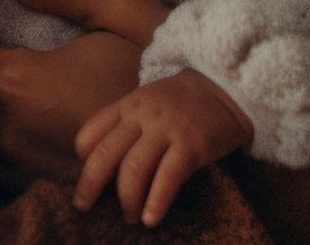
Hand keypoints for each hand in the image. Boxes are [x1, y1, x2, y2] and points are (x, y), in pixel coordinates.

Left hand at [0, 0, 174, 191]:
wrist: (199, 118)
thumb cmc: (154, 58)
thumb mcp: (112, 9)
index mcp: (20, 80)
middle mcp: (11, 129)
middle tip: (6, 75)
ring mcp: (26, 167)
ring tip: (17, 108)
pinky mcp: (46, 189)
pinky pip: (4, 178)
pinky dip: (9, 160)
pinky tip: (34, 140)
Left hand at [73, 71, 253, 227]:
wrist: (225, 89)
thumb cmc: (182, 102)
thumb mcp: (147, 102)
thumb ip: (126, 124)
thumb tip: (105, 163)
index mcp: (127, 105)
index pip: (91, 132)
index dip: (84, 160)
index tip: (87, 179)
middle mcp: (142, 115)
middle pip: (106, 154)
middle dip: (90, 185)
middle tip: (84, 206)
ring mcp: (167, 129)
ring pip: (134, 169)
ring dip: (127, 199)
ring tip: (129, 216)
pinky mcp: (191, 144)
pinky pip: (168, 177)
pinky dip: (156, 202)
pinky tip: (150, 219)